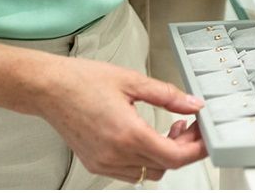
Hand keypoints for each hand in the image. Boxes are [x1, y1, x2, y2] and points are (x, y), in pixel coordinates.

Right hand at [28, 53, 207, 182]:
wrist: (48, 88)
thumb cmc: (82, 81)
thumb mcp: (133, 81)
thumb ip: (168, 95)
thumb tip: (193, 104)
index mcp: (127, 134)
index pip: (175, 157)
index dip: (197, 149)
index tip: (205, 137)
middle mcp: (114, 155)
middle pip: (165, 166)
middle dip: (184, 148)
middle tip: (192, 126)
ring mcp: (104, 162)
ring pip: (148, 172)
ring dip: (165, 155)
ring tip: (170, 129)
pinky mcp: (95, 163)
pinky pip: (129, 171)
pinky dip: (145, 158)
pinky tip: (148, 136)